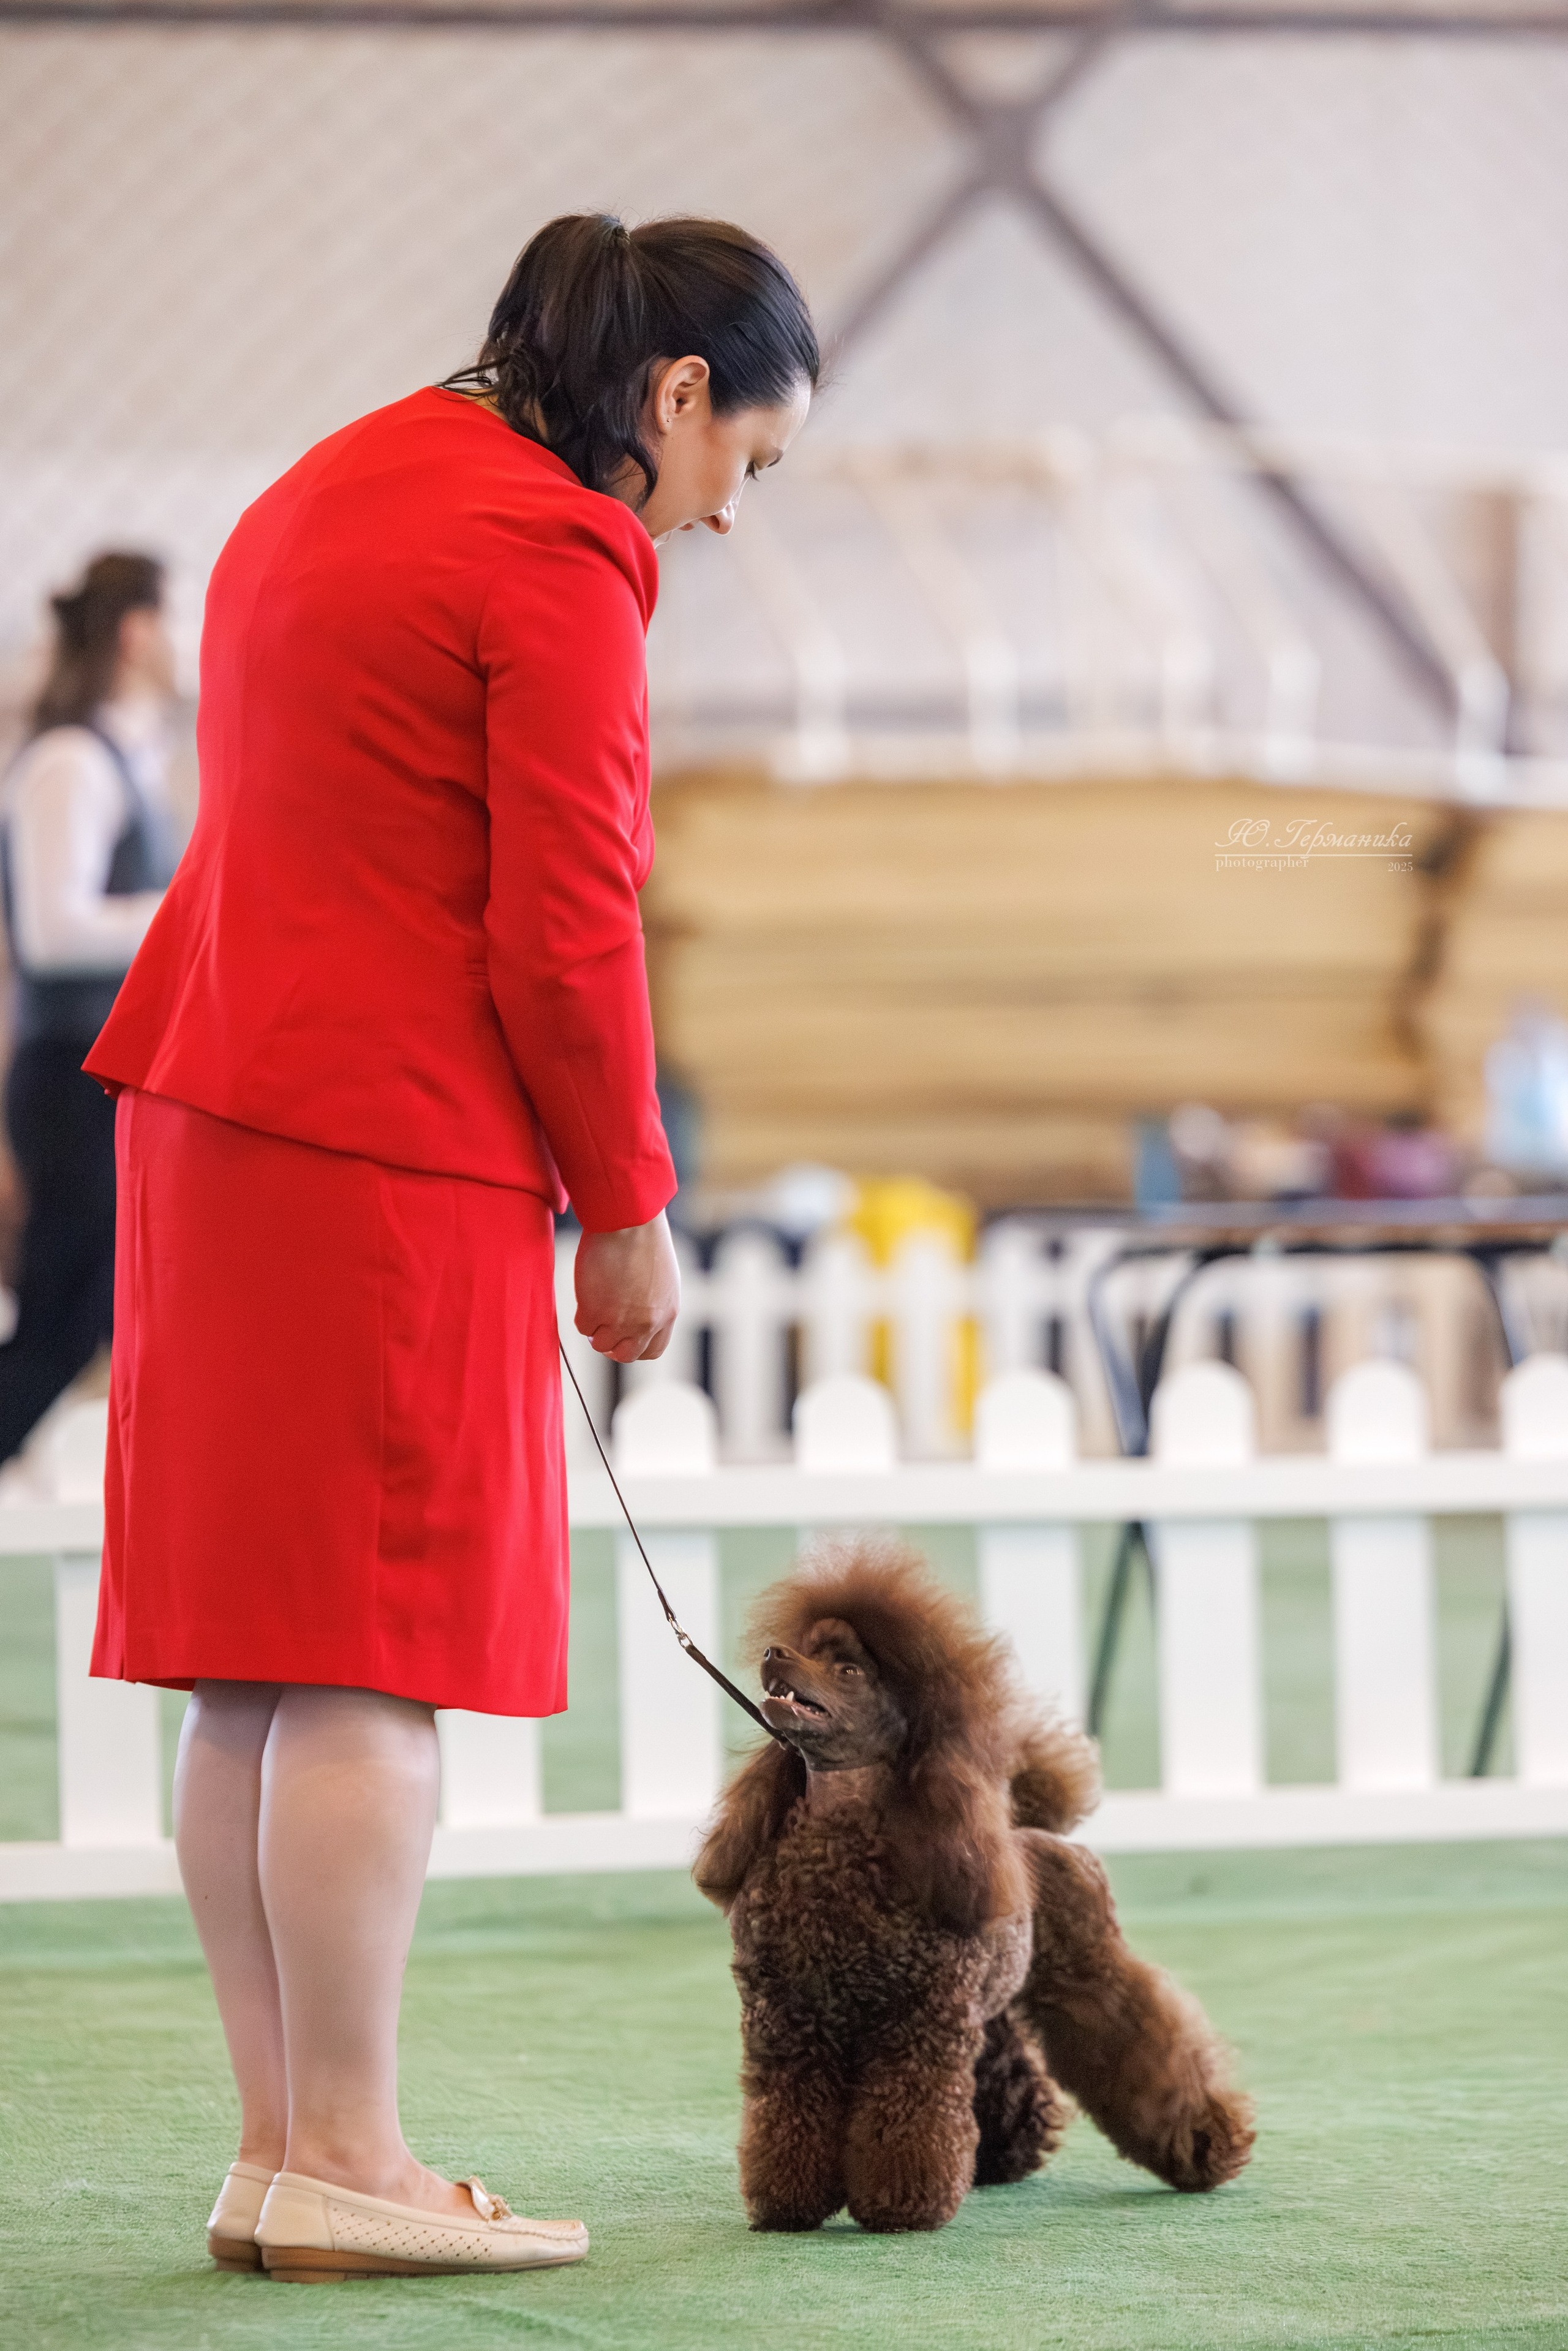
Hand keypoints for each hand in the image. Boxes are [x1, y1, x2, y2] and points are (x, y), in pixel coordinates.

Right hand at [574, 1213, 680, 1363]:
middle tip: (601, 1327)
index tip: (621, 1336)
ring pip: (600, 1344)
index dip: (634, 1346)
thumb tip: (635, 1318)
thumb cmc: (644, 1239)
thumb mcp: (662, 1278)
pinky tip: (587, 1291)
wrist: (629, 1221)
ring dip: (595, 1328)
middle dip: (612, 1345)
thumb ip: (653, 1304)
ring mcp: (620, 1320)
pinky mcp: (595, 1311)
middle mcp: (646, 1323)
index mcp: (666, 1313)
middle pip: (626, 1354)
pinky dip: (581, 1314)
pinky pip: (583, 1327)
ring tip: (594, 1301)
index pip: (652, 1350)